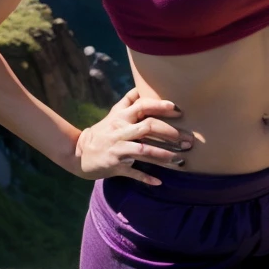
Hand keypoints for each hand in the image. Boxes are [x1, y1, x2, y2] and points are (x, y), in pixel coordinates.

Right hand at [73, 87, 192, 184]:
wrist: (80, 153)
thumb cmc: (103, 131)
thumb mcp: (114, 114)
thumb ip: (128, 101)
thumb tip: (141, 86)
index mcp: (122, 116)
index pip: (143, 106)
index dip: (160, 106)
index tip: (178, 109)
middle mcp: (121, 131)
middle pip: (148, 127)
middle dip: (170, 133)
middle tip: (188, 140)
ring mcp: (118, 149)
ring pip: (143, 150)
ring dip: (163, 155)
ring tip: (180, 160)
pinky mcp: (116, 165)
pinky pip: (133, 172)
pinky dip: (145, 177)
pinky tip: (159, 182)